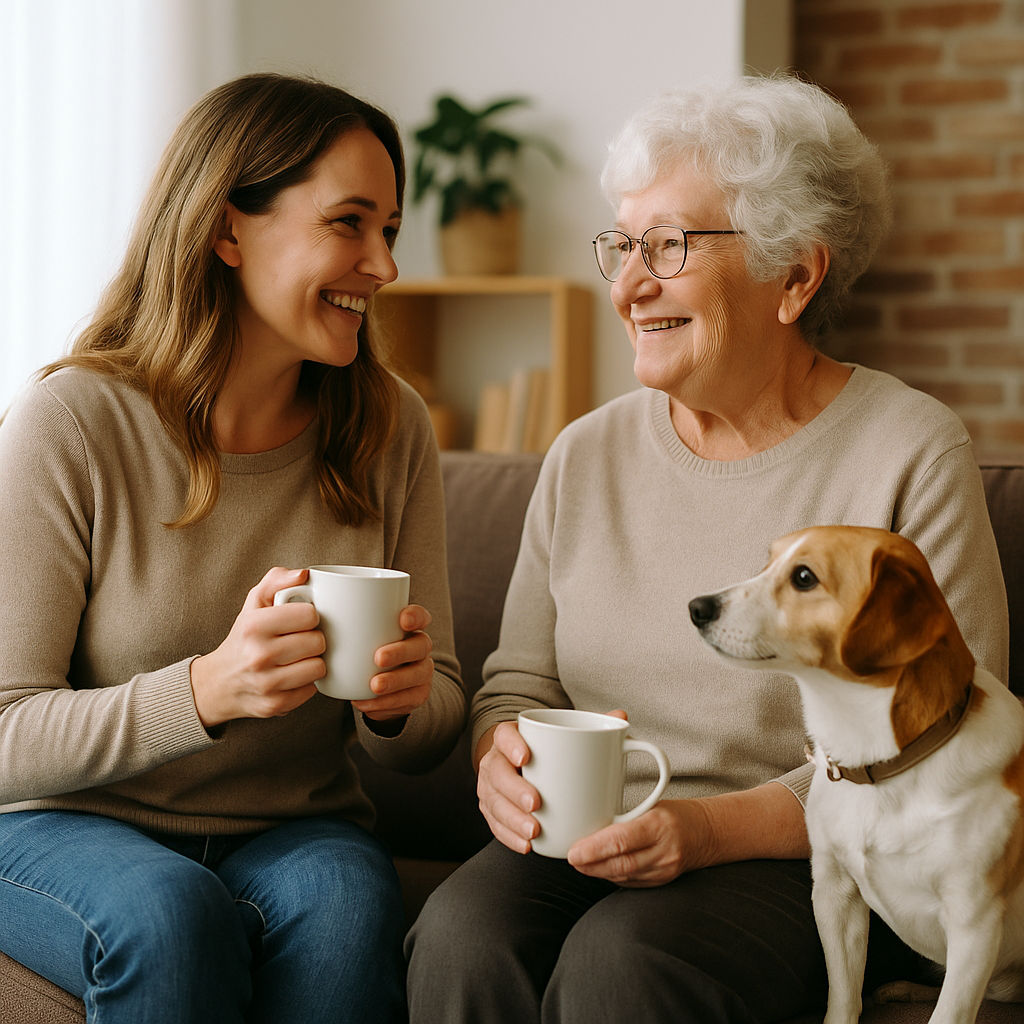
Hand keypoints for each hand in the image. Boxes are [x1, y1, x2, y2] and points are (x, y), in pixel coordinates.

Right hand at [190, 567, 325, 727]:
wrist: (219, 683)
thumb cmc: (245, 636)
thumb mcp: (255, 603)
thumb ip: (277, 580)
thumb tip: (304, 575)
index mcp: (254, 626)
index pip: (310, 615)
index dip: (310, 616)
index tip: (300, 620)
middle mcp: (258, 656)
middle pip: (318, 642)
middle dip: (314, 639)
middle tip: (299, 640)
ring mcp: (267, 684)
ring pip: (319, 668)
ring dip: (313, 661)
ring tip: (298, 658)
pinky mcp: (275, 705)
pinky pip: (312, 689)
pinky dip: (307, 683)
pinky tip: (292, 676)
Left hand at [352, 604, 433, 722]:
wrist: (373, 685)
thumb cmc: (360, 649)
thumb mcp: (355, 632)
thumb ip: (341, 616)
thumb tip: (307, 595)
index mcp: (407, 627)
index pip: (420, 616)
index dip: (416, 616)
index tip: (401, 619)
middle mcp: (419, 648)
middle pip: (420, 645)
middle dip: (401, 651)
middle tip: (378, 658)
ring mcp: (421, 672)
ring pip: (418, 675)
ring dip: (396, 680)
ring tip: (373, 686)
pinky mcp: (416, 694)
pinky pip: (408, 700)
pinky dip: (387, 703)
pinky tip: (367, 702)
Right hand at [475, 709, 629, 854]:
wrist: (523, 765)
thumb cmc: (549, 750)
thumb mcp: (564, 735)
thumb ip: (591, 726)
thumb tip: (620, 716)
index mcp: (511, 738)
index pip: (503, 735)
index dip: (511, 745)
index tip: (526, 758)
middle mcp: (496, 761)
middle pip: (496, 772)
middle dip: (514, 790)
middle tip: (536, 803)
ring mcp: (491, 787)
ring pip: (493, 802)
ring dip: (512, 819)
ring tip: (534, 831)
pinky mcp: (492, 810)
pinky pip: (495, 825)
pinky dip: (509, 836)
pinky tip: (526, 845)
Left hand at [567, 783, 811, 885]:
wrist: (707, 832)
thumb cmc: (674, 812)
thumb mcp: (651, 803)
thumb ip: (624, 811)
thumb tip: (584, 809)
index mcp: (659, 824)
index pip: (622, 841)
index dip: (594, 849)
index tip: (573, 851)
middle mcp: (663, 850)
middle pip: (620, 863)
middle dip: (591, 864)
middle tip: (571, 858)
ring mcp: (664, 869)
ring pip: (624, 876)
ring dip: (598, 872)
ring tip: (580, 864)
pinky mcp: (663, 881)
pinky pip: (631, 882)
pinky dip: (612, 876)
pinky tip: (599, 870)